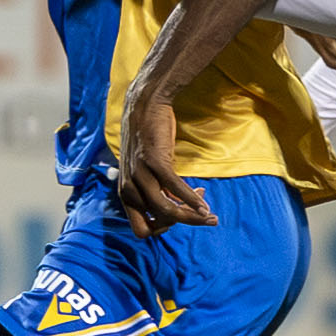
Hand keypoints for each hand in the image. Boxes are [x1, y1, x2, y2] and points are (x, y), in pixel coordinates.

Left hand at [111, 89, 214, 235]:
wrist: (144, 105)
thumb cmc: (149, 139)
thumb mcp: (146, 170)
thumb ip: (156, 190)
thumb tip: (180, 207)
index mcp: (125, 194)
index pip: (142, 230)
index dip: (164, 228)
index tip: (182, 214)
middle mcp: (129, 188)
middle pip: (158, 223)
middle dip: (184, 223)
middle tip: (205, 216)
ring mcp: (140, 175)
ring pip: (166, 211)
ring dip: (191, 216)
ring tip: (210, 215)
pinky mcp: (155, 162)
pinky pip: (175, 189)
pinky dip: (192, 200)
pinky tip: (205, 203)